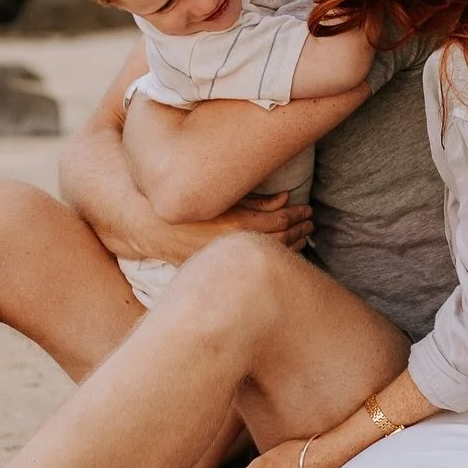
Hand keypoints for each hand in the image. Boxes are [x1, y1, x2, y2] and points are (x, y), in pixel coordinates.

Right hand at [168, 191, 312, 260]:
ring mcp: (232, 260)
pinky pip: (258, 267)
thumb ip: (255, 200)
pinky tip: (285, 251)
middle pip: (282, 239)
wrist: (156, 228)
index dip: (298, 214)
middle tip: (310, 222)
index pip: (280, 221)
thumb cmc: (191, 207)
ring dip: (293, 245)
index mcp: (238, 225)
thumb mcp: (223, 197)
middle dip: (300, 229)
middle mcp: (238, 245)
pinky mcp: (225, 270)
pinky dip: (276, 258)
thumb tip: (285, 197)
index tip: (307, 209)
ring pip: (272, 256)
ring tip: (304, 235)